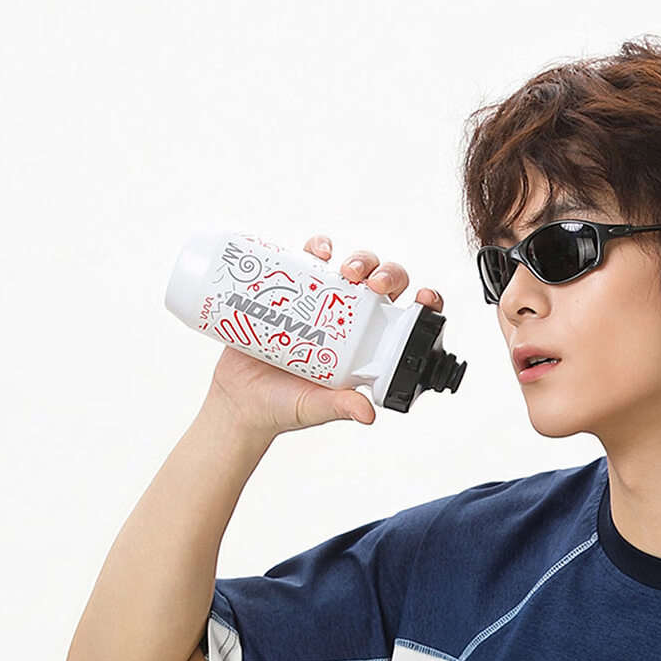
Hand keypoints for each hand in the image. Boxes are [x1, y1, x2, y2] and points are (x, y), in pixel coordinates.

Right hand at [205, 232, 445, 438]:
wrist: (237, 399)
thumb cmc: (283, 407)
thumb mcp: (315, 408)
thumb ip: (339, 407)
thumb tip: (367, 414)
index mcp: (366, 348)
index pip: (405, 319)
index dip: (423, 302)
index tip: (423, 297)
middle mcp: (348, 320)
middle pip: (382, 283)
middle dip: (386, 273)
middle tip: (372, 285)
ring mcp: (321, 301)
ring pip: (351, 266)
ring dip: (357, 258)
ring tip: (344, 270)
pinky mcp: (290, 286)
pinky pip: (309, 257)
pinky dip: (317, 247)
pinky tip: (317, 251)